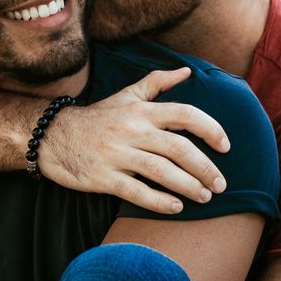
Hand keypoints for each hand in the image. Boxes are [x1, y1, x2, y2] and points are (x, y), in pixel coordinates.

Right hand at [38, 67, 230, 213]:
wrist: (53, 136)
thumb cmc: (97, 118)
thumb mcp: (126, 96)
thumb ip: (157, 82)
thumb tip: (187, 72)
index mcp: (141, 111)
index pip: (185, 115)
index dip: (211, 129)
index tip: (226, 146)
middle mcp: (132, 131)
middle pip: (179, 148)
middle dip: (206, 168)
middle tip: (221, 184)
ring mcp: (117, 155)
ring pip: (162, 172)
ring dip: (189, 187)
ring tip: (205, 197)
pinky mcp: (104, 178)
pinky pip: (136, 192)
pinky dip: (159, 202)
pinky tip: (176, 208)